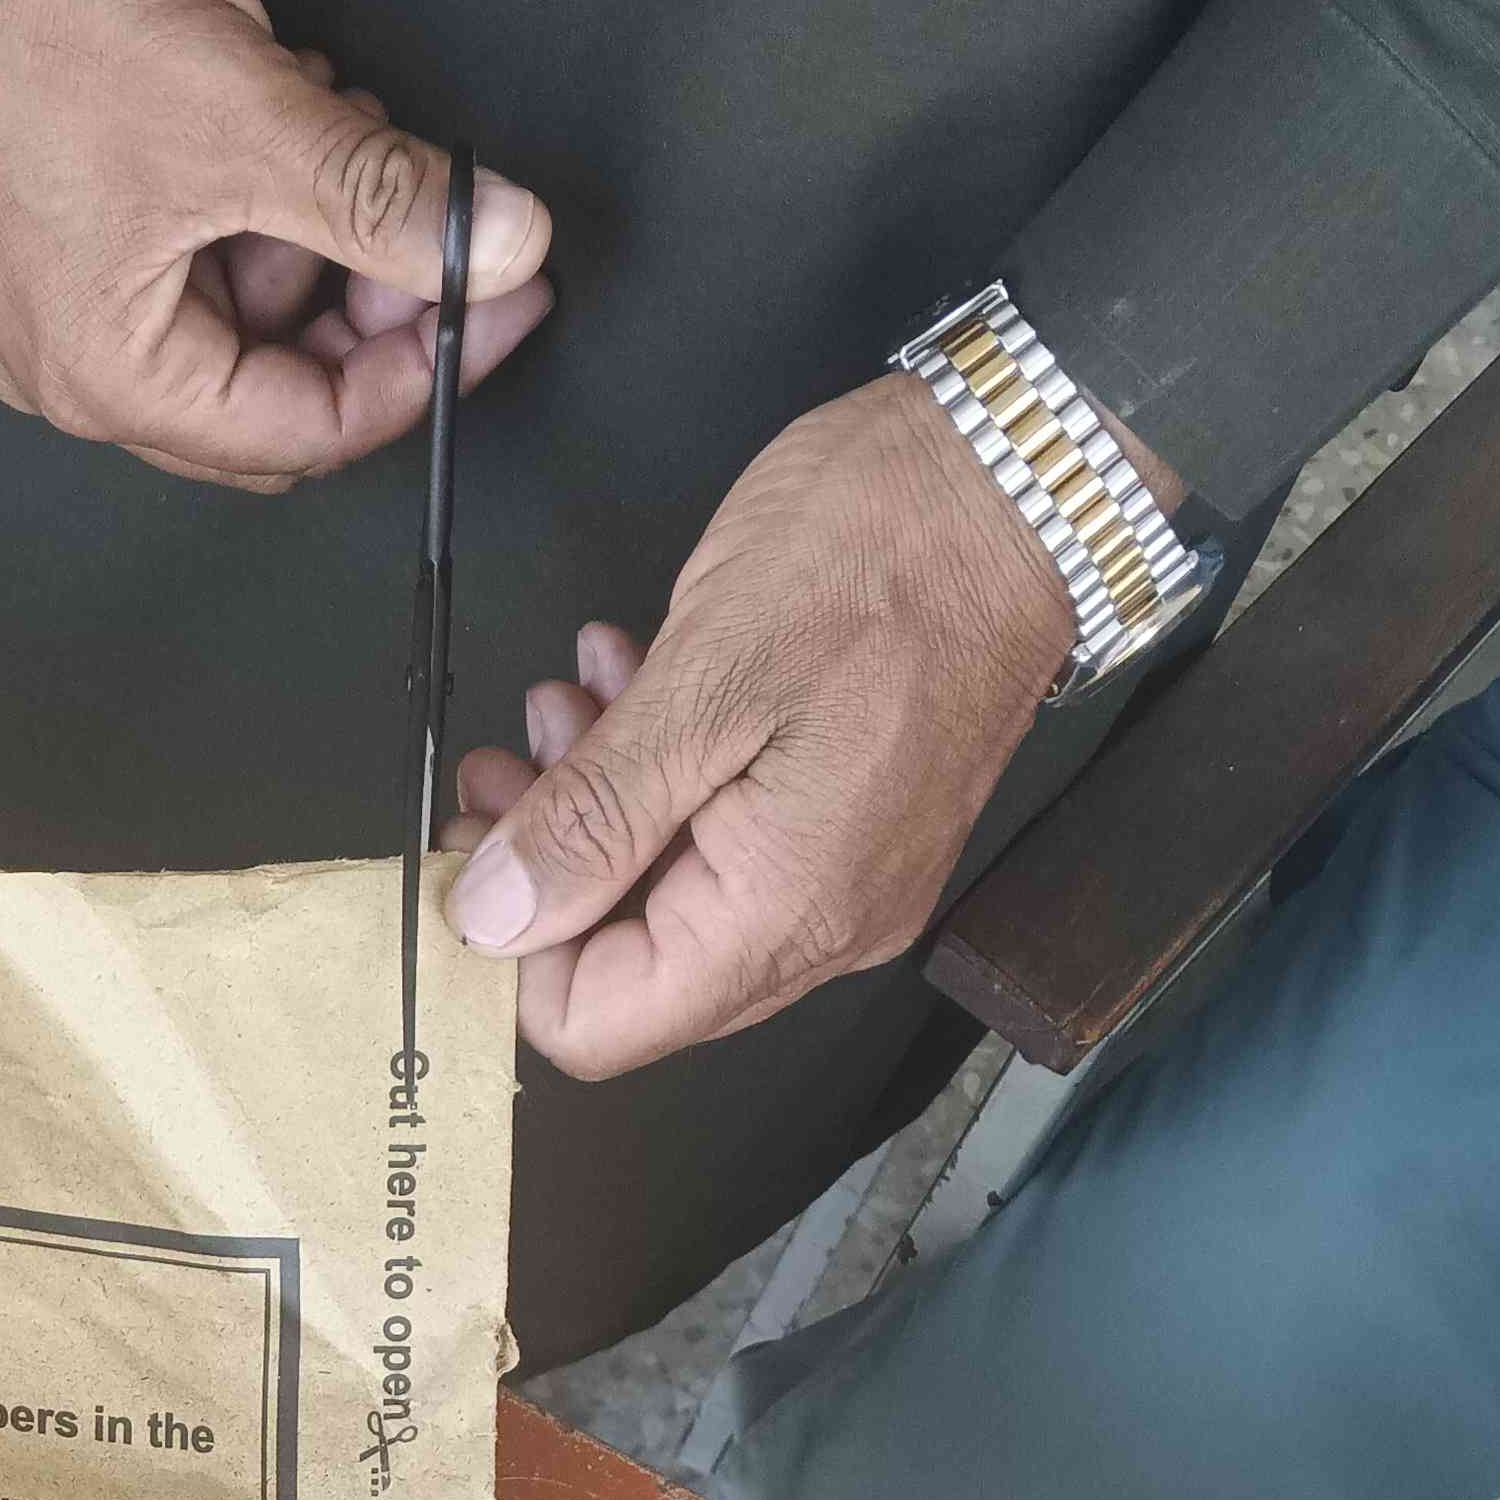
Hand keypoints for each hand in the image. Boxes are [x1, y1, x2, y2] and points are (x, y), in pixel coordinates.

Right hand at [0, 0, 551, 488]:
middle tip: (441, 224)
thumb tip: (503, 248)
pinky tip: (283, 115)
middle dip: (367, 308)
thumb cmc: (49, 0)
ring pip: (246, 318)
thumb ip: (386, 202)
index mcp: (99, 371)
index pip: (298, 433)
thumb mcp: (252, 114)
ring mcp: (64, 299)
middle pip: (272, 392)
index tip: (498, 299)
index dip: (418, 372)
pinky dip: (265, 203)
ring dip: (319, 239)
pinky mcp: (75, 233)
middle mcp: (67, 361)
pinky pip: (203, 257)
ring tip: (335, 125)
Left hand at [444, 372, 1171, 1075]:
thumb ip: (594, 817)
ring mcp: (850, 881)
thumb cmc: (886, 549)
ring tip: (569, 701)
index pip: (600, 1023)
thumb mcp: (704, 676)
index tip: (471, 848)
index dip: (510, 953)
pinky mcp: (856, 826)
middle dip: (548, 871)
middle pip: (633, 971)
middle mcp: (827, 927)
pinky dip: (664, 780)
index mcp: (786, 909)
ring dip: (599, 808)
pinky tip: (632, 689)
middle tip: (505, 762)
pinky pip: (730, 848)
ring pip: (673, 903)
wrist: (1027, 476)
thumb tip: (492, 916)